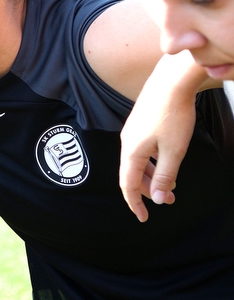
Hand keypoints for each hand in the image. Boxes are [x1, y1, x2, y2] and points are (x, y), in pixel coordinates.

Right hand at [118, 53, 201, 221]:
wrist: (171, 82)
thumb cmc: (173, 115)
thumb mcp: (173, 152)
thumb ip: (164, 176)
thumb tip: (157, 199)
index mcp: (131, 151)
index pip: (127, 185)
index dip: (135, 203)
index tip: (143, 218)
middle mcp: (127, 142)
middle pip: (132, 174)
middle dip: (148, 190)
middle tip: (169, 200)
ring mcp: (132, 131)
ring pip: (137, 162)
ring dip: (152, 176)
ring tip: (171, 184)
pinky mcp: (140, 123)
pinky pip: (141, 150)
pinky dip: (151, 162)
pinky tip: (165, 161)